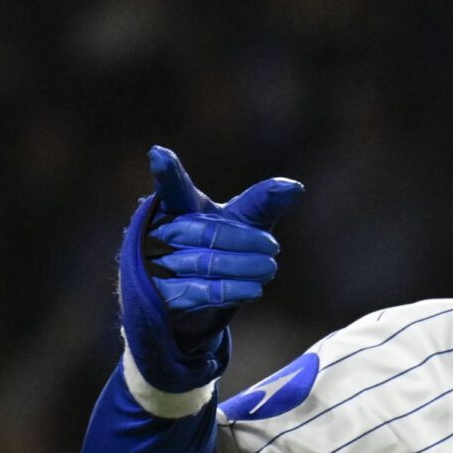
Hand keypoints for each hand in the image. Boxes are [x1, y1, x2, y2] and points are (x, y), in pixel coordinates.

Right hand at [142, 145, 303, 345]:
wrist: (197, 298)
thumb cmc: (220, 245)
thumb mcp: (242, 221)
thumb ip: (263, 203)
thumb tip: (296, 186)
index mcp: (177, 206)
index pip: (173, 188)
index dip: (167, 173)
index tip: (159, 154)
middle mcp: (161, 232)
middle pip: (205, 232)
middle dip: (243, 240)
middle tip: (274, 246)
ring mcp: (156, 264)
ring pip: (205, 262)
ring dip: (244, 266)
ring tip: (270, 267)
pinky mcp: (164, 297)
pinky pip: (201, 291)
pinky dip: (232, 289)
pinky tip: (255, 289)